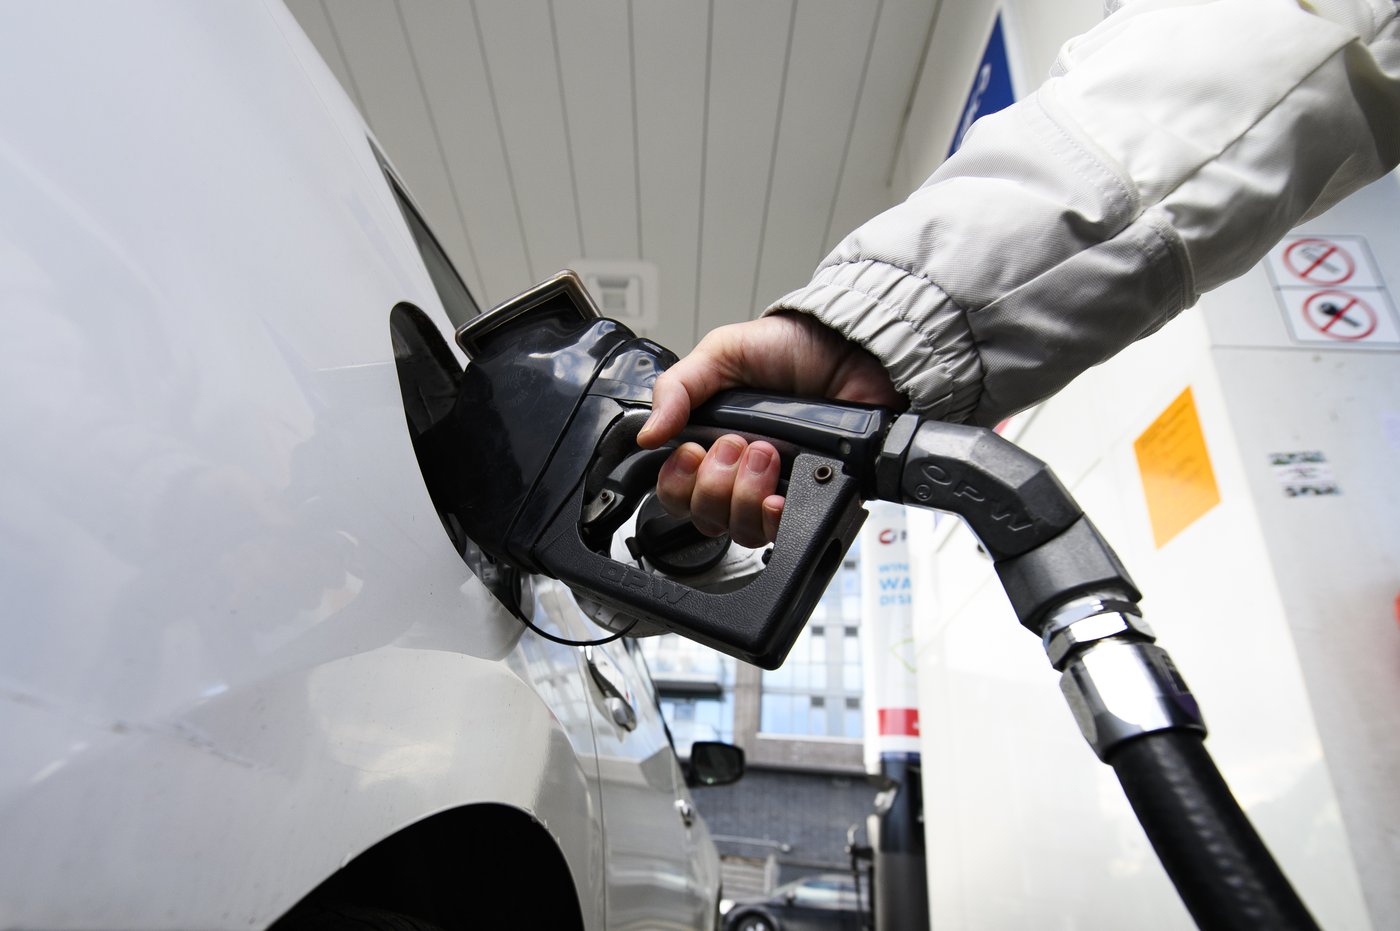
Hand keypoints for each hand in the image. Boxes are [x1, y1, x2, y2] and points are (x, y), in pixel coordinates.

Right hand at [636, 312, 903, 546]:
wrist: (850, 350)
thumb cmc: (791, 347)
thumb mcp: (721, 353)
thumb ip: (677, 388)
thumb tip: (646, 435)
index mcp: (713, 443)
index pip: (678, 492)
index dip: (677, 483)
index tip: (690, 452)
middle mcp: (742, 475)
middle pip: (705, 518)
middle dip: (715, 483)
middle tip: (737, 443)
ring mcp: (777, 490)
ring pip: (741, 531)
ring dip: (745, 494)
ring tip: (768, 454)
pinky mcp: (812, 497)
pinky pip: (784, 533)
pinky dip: (774, 519)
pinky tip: (778, 496)